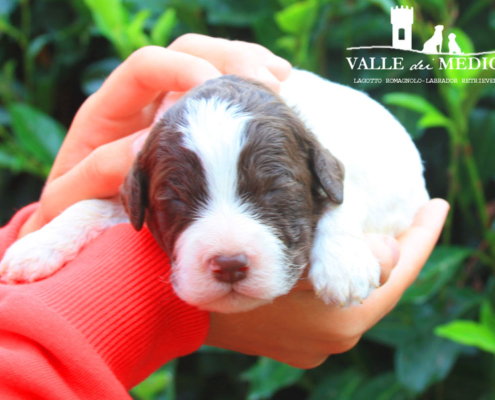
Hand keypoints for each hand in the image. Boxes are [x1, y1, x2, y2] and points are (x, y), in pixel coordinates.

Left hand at [19, 35, 291, 237]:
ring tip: (281, 78)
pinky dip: (250, 90)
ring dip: (247, 65)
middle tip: (267, 81)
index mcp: (109, 109)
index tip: (215, 90)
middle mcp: (142, 101)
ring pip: (210, 65)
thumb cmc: (76, 209)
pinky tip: (279, 93)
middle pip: (188, 53)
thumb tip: (141, 146)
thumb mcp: (75, 195)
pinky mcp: (193, 129)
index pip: (148, 66)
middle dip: (229, 58)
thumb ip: (98, 170)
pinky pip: (223, 97)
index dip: (182, 70)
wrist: (83, 220)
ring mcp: (170, 112)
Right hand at [205, 199, 448, 368]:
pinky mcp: (298, 344)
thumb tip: (390, 254)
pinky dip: (340, 282)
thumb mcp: (290, 253)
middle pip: (379, 286)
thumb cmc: (234, 271)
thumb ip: (345, 252)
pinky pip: (333, 308)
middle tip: (406, 215)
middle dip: (393, 249)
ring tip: (374, 232)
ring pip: (356, 297)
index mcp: (342, 320)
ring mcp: (316, 345)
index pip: (400, 275)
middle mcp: (336, 340)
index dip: (421, 237)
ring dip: (364, 265)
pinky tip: (336, 259)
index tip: (435, 206)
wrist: (185, 309)